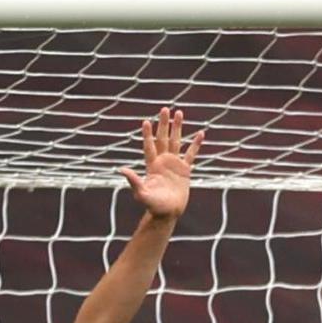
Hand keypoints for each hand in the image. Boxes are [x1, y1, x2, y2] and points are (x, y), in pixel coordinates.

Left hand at [119, 106, 201, 220]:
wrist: (168, 213)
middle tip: (164, 108)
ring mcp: (174, 164)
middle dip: (163, 124)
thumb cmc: (154, 206)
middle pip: (163, 138)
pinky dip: (196, 144)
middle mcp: (163, 161)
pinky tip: (200, 134)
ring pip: (176, 141)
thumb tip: (121, 169)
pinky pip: (191, 154)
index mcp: (152, 166)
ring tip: (179, 113)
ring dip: (178, 128)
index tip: (146, 121)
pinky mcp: (185, 170)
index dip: (148, 134)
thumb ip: (134, 181)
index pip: (150, 146)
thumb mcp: (142, 194)